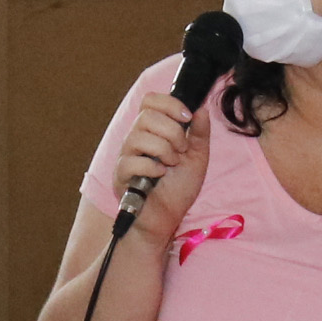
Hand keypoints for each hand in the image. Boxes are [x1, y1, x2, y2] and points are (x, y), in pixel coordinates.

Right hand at [112, 93, 211, 237]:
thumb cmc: (178, 189)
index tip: (187, 117)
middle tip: (181, 150)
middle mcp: (135, 139)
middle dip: (172, 131)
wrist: (167, 220)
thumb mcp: (197, 157)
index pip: (150, 100)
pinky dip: (151, 167)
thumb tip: (201, 107)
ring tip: (171, 164)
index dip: (169, 103)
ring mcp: (126, 157)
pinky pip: (131, 162)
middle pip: (146, 115)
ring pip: (138, 136)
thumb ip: (199, 132)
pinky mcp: (120, 176)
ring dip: (163, 149)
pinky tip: (160, 175)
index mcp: (152, 131)